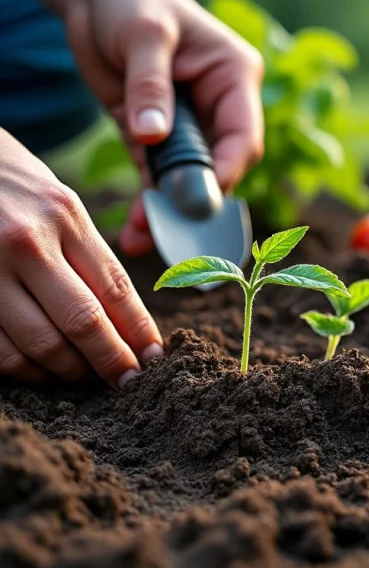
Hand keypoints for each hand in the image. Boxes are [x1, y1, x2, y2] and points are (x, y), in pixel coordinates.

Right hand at [0, 129, 162, 386]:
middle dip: (111, 361)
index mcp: (64, 216)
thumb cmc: (9, 184)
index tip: (154, 359)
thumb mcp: (57, 203)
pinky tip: (40, 371)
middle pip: (83, 321)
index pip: (115, 287)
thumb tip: (126, 318)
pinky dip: (24, 369)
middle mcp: (27, 241)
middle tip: (128, 384)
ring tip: (84, 378)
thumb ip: (87, 255)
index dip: (139, 331)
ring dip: (68, 371)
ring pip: (39, 343)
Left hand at [37, 0, 264, 255]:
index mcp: (235, 77)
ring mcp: (188, 124)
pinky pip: (158, 176)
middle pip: (219, 165)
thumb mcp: (144, 36)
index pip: (243, 136)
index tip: (201, 199)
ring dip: (168, 211)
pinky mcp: (155, 136)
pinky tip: (137, 229)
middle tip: (174, 234)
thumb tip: (153, 136)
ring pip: (188, 178)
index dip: (227, 171)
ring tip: (144, 238)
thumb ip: (150, 87)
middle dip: (195, 201)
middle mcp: (219, 106)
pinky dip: (148, 203)